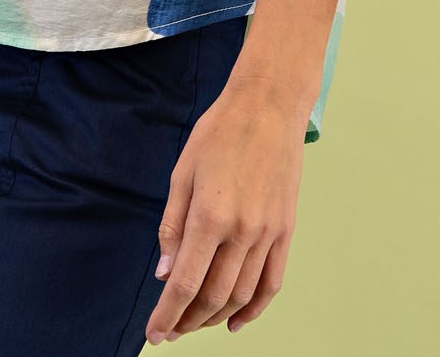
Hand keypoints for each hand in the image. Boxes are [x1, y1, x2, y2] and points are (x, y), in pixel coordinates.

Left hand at [144, 73, 307, 342]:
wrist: (269, 105)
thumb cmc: (220, 131)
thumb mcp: (182, 171)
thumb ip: (172, 225)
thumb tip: (165, 273)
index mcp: (210, 216)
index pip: (185, 284)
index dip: (167, 315)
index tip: (154, 334)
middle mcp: (242, 232)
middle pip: (213, 297)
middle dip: (188, 321)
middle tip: (171, 329)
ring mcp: (268, 233)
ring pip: (241, 295)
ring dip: (216, 318)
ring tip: (196, 323)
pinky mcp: (285, 230)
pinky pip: (272, 282)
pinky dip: (254, 309)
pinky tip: (236, 321)